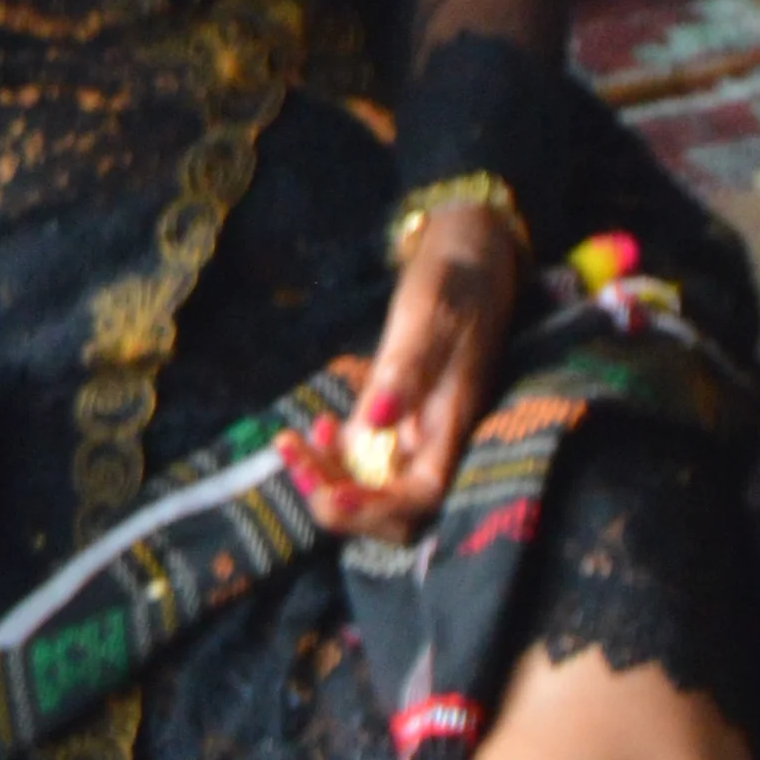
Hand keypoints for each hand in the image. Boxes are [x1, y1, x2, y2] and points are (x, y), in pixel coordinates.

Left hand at [281, 205, 522, 540]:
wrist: (468, 249)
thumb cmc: (454, 278)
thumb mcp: (431, 313)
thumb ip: (407, 368)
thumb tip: (373, 423)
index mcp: (453, 422)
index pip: (420, 498)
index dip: (375, 510)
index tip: (330, 493)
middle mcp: (436, 437)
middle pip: (393, 509)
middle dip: (340, 500)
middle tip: (296, 461)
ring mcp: (416, 429)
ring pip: (373, 487)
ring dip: (328, 479)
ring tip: (291, 445)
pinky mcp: (398, 416)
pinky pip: (365, 458)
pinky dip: (333, 456)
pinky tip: (312, 429)